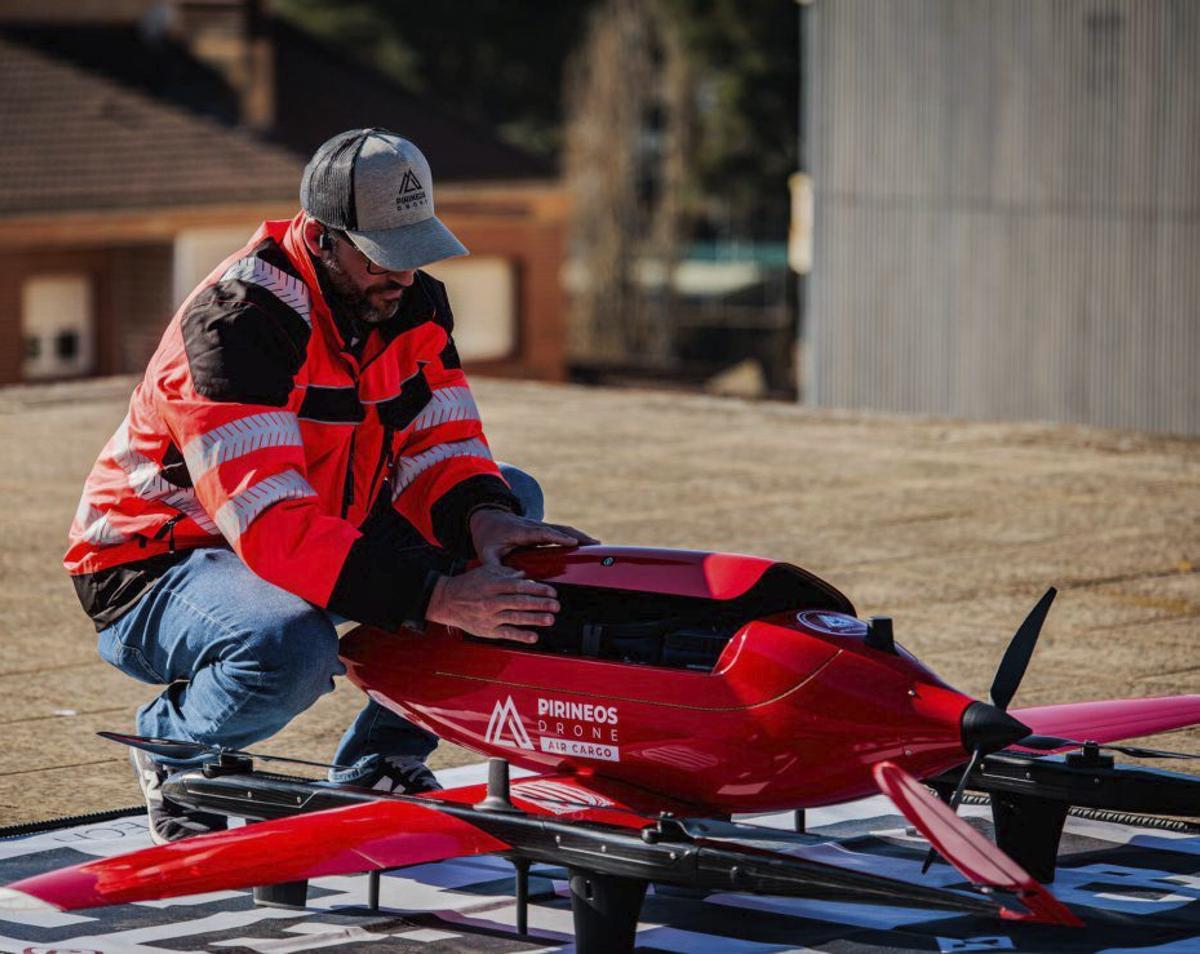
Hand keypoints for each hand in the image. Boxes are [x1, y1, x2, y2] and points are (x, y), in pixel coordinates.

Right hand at [425, 564, 559, 643]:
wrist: (446, 601)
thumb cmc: (468, 584)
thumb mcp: (485, 571)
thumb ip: (505, 572)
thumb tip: (524, 575)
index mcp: (493, 585)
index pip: (519, 586)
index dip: (537, 589)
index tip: (552, 591)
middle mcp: (492, 601)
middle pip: (520, 602)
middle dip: (540, 604)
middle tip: (556, 605)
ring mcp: (489, 617)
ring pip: (515, 618)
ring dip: (535, 619)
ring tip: (550, 619)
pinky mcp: (487, 630)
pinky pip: (506, 633)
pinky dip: (521, 636)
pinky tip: (534, 637)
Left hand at [469, 507, 598, 565]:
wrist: (487, 518)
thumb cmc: (488, 537)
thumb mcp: (486, 552)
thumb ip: (493, 565)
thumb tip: (504, 579)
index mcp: (522, 531)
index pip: (543, 533)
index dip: (558, 537)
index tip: (573, 543)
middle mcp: (534, 526)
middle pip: (559, 529)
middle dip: (577, 536)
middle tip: (595, 544)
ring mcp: (539, 527)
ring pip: (563, 529)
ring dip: (580, 535)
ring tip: (597, 544)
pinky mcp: (542, 530)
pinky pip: (560, 532)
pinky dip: (574, 536)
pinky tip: (586, 544)